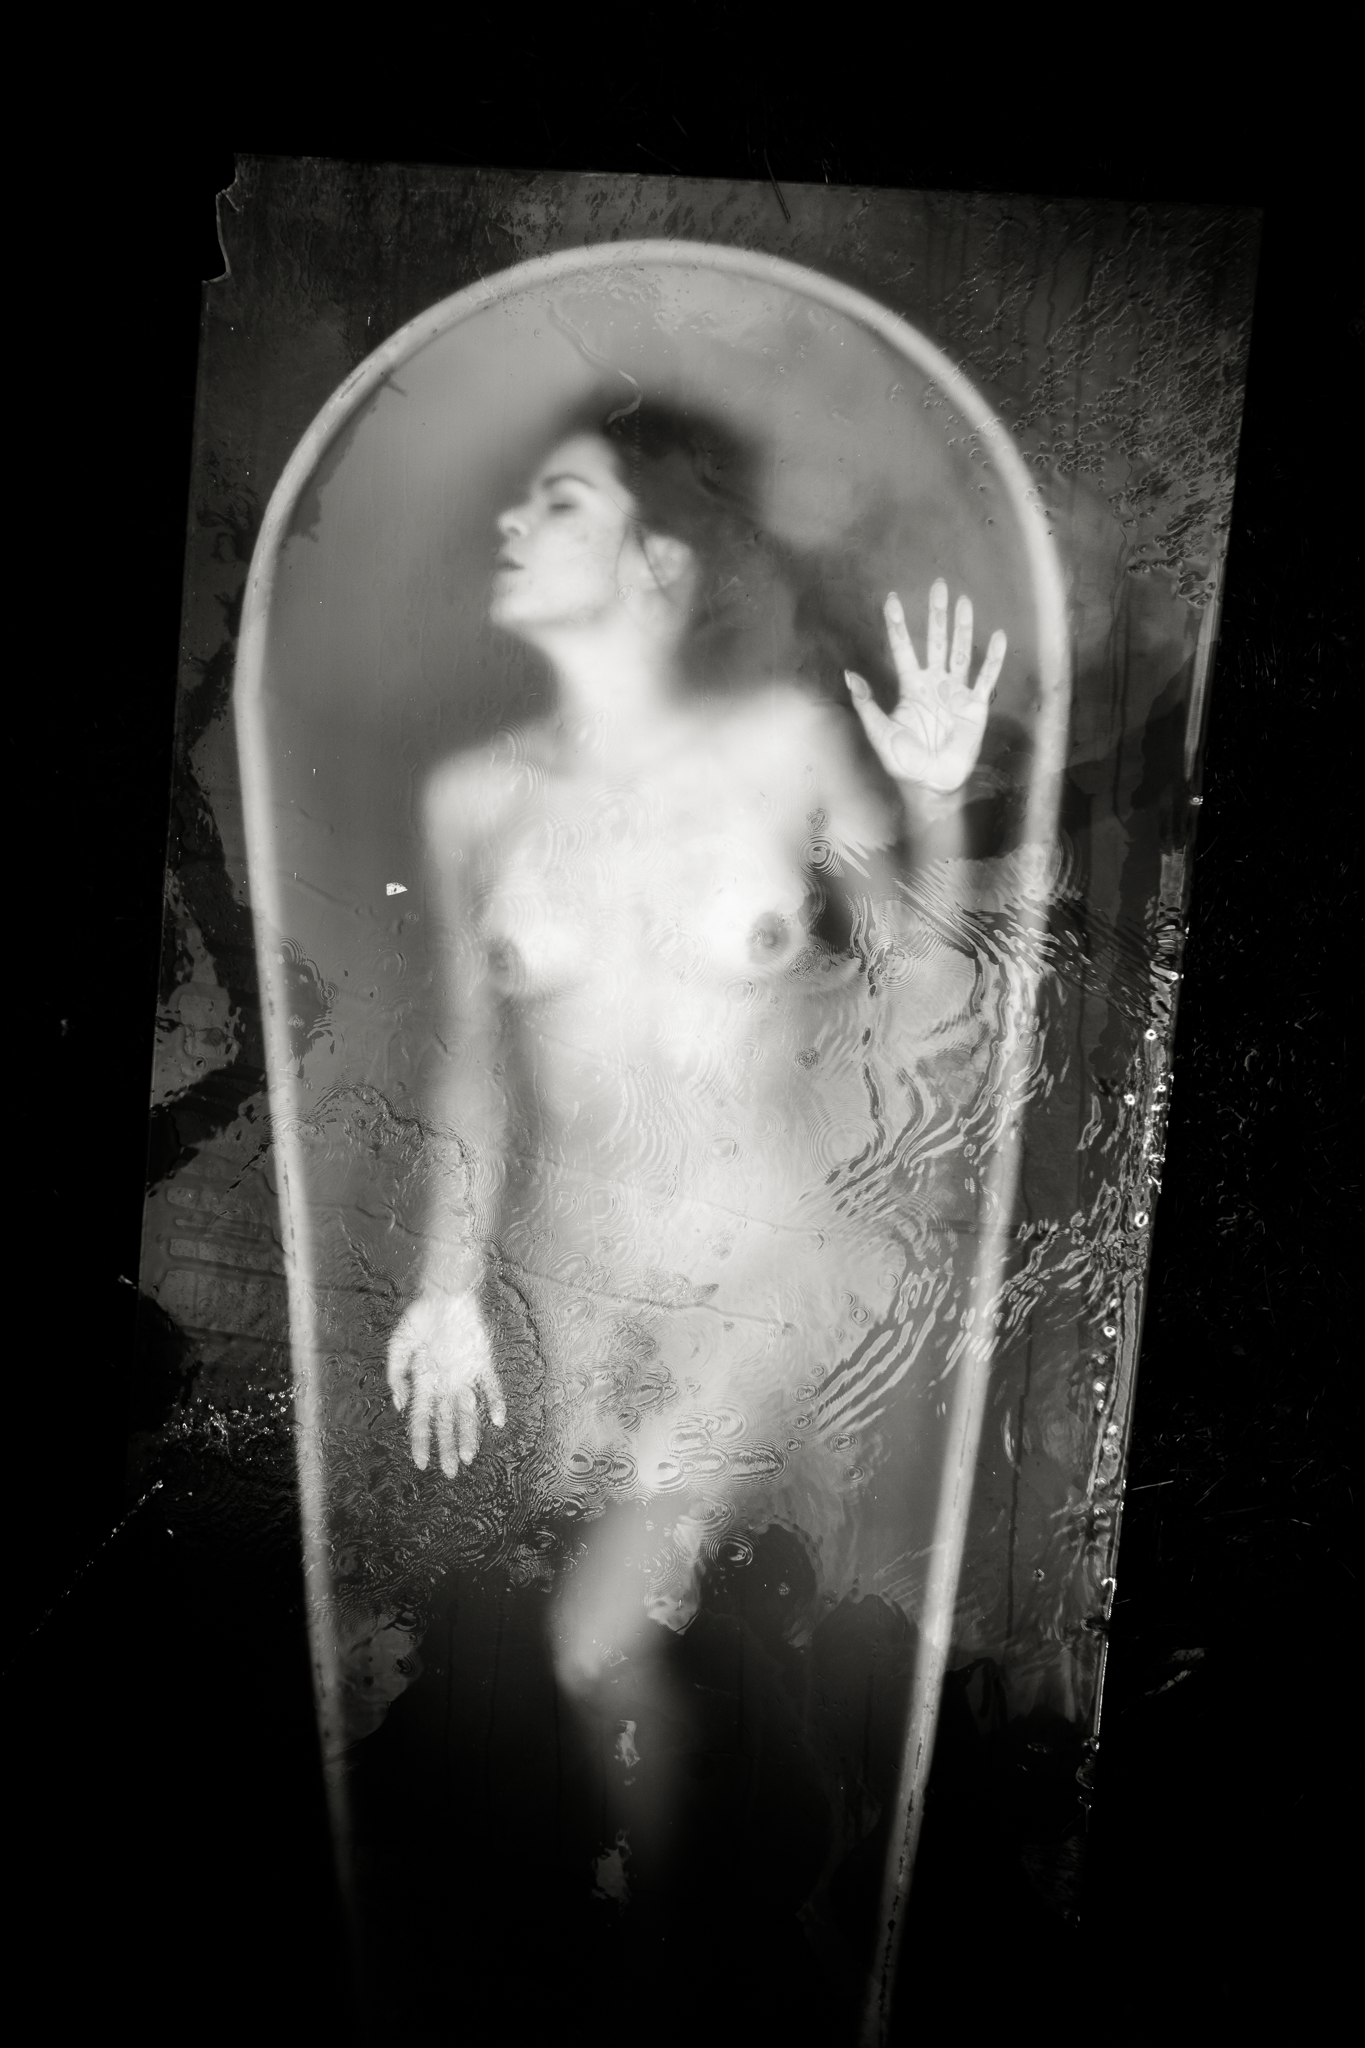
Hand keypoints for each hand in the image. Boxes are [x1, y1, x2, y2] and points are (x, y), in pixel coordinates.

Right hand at [386, 1287, 505, 1475]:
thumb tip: (400, 1404)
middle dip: (447, 1448)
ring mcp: (465, 1373)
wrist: (445, 1292)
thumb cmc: (420, 1316)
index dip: (421, 1441)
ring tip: (470, 1458)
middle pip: (446, 1422)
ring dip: (469, 1433)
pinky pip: (490, 1385)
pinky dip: (494, 1401)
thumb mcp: (399, 1344)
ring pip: (468, 1411)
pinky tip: (498, 1421)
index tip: (421, 1464)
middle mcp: (445, 1382)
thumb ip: (396, 1374)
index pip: (422, 1418)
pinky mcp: (482, 1361)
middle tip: (451, 1473)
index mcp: (424, 1380)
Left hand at [845, 582, 1005, 794]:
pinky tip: (998, 636)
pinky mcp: (975, 706)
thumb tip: (849, 673)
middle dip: (936, 615)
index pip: (902, 649)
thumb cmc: (903, 761)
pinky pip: (986, 678)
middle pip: (935, 641)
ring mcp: (956, 692)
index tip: (891, 600)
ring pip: (961, 652)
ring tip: (964, 601)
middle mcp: (935, 684)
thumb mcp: (879, 732)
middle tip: (939, 586)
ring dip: (963, 628)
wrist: (931, 784)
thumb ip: (866, 703)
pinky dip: (993, 658)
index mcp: (911, 688)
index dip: (897, 625)